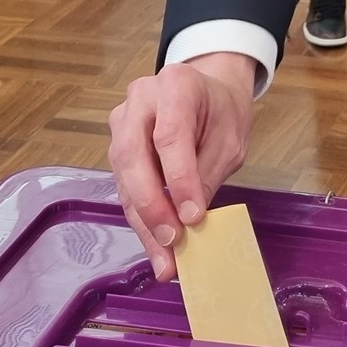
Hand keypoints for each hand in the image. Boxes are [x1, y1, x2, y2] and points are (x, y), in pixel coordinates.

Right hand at [108, 52, 257, 279]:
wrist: (208, 94)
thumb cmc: (222, 113)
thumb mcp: (230, 139)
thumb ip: (208, 173)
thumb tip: (191, 220)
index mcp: (175, 85)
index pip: (169, 135)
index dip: (178, 179)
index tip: (193, 217)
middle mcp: (139, 100)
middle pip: (132, 155)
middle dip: (151, 205)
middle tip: (172, 242)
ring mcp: (122, 122)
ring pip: (124, 177)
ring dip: (144, 222)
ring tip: (165, 262)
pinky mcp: (117, 147)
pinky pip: (126, 187)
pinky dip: (143, 220)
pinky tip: (158, 250)